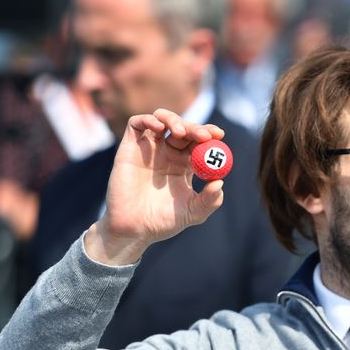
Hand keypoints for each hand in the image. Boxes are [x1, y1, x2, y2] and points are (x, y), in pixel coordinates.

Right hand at [85, 109, 225, 265]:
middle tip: (205, 135)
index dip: (209, 134)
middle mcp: (168, 153)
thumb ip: (210, 200)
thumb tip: (220, 182)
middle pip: (185, 128)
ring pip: (162, 119)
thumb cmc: (163, 222)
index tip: (219, 135)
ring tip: (181, 132)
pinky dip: (149, 119)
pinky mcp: (129, 147)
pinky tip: (160, 129)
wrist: (133, 229)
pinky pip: (137, 124)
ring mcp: (149, 149)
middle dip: (197, 128)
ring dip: (174, 119)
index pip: (200, 142)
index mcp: (185, 165)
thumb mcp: (193, 213)